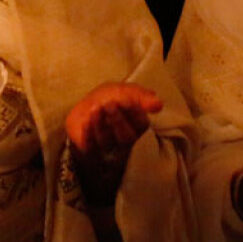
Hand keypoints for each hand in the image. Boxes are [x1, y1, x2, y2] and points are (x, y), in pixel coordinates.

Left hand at [64, 82, 162, 205]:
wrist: (83, 106)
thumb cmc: (109, 99)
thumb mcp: (125, 91)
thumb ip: (141, 97)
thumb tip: (159, 105)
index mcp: (136, 126)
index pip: (141, 124)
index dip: (134, 112)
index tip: (127, 99)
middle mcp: (124, 139)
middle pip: (126, 137)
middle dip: (118, 120)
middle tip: (110, 104)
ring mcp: (106, 147)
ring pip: (107, 141)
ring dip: (101, 123)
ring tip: (95, 108)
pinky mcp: (89, 150)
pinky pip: (90, 147)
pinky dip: (89, 133)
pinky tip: (86, 121)